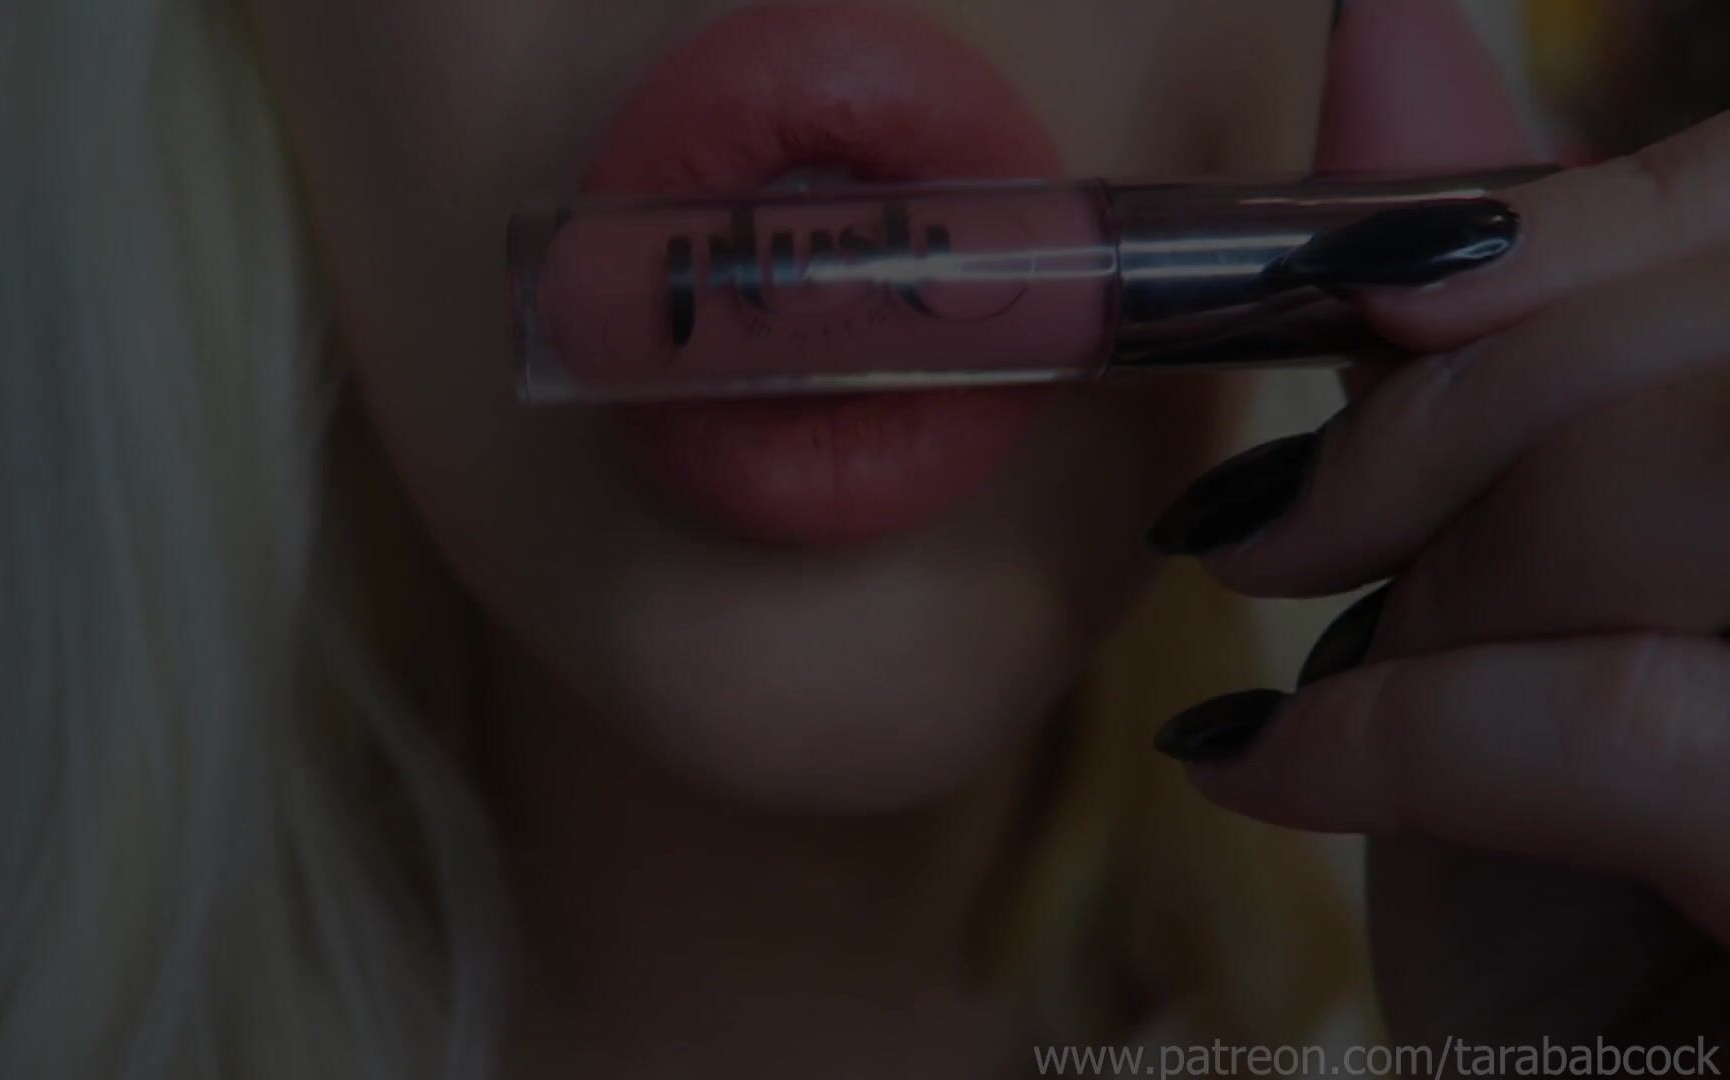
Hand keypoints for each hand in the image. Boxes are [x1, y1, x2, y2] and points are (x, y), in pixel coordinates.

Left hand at [1149, 108, 1729, 1045]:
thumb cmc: (1602, 916)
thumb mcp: (1551, 595)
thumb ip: (1523, 339)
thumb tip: (1387, 26)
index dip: (1603, 222)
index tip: (1374, 279)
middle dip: (1480, 410)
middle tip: (1274, 520)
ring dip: (1471, 563)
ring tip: (1315, 663)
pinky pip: (1645, 721)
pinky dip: (1418, 730)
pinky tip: (1275, 762)